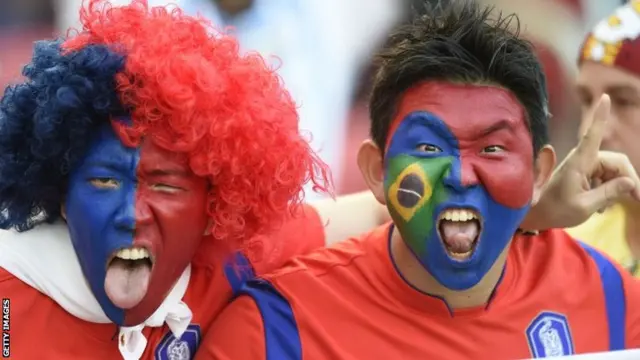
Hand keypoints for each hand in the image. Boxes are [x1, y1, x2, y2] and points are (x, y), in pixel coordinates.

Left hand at [521, 94, 639, 230]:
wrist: (537, 215)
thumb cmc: (556, 210)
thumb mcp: (584, 206)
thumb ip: (608, 193)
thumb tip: (630, 182)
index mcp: (579, 162)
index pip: (592, 135)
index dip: (600, 117)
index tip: (604, 97)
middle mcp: (584, 159)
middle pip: (618, 162)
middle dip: (627, 180)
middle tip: (636, 199)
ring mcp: (585, 166)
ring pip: (614, 171)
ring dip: (615, 188)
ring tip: (605, 208)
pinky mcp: (585, 173)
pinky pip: (606, 177)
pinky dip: (608, 190)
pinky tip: (601, 206)